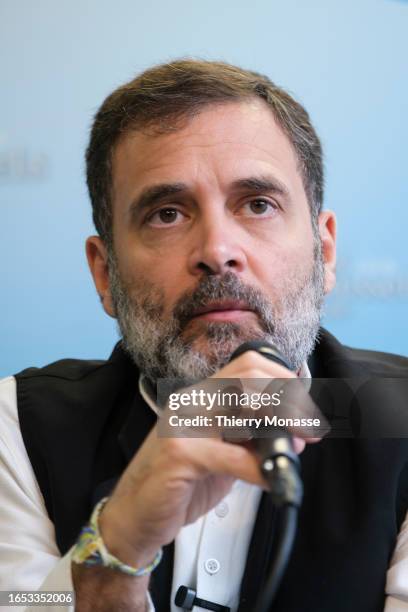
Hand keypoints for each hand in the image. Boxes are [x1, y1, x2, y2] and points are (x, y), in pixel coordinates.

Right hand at [98, 351, 319, 566]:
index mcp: (203, 396)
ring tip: (292, 452)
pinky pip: (231, 454)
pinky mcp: (179, 453)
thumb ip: (249, 436)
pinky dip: (259, 468)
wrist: (134, 513)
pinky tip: (268, 479)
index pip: (250, 364)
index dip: (285, 382)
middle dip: (289, 399)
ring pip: (243, 402)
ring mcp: (183, 423)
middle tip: (309, 430)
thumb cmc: (179, 482)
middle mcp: (192, 401)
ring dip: (280, 428)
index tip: (306, 410)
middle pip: (250, 373)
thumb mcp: (221, 452)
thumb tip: (292, 432)